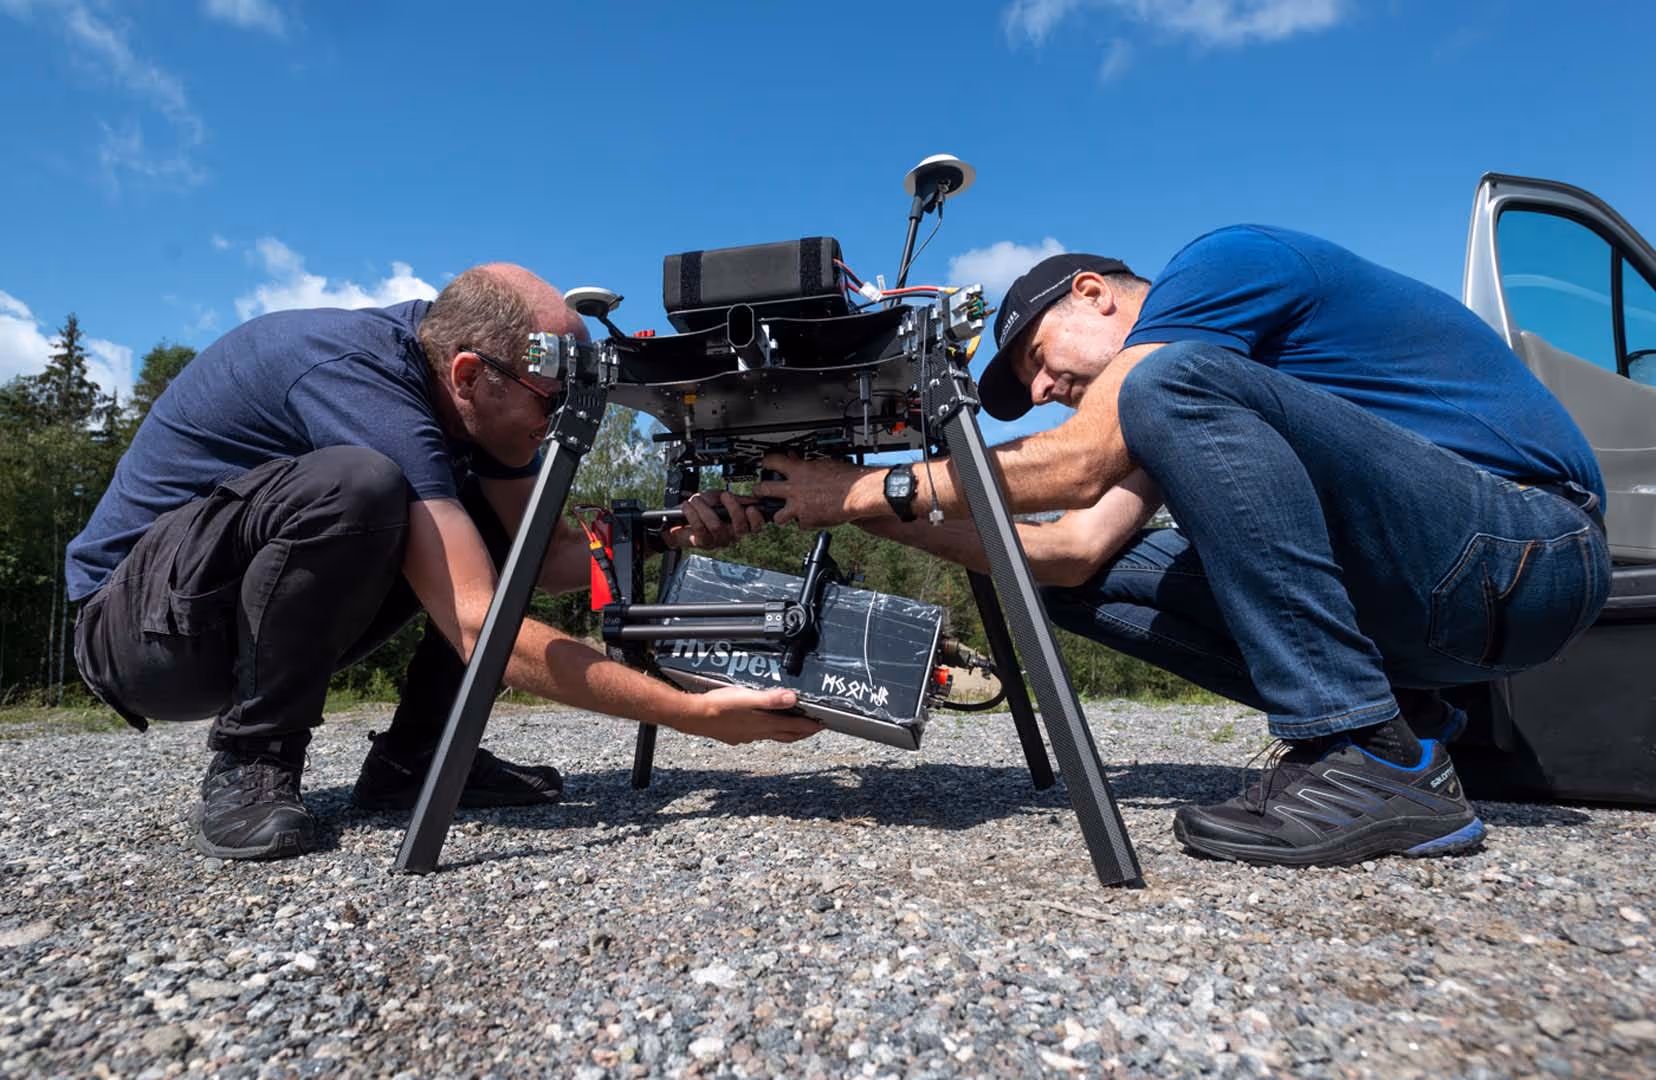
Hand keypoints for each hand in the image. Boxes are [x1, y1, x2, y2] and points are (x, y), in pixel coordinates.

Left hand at [664, 490, 766, 550]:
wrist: (679, 519)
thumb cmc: (701, 508)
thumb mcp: (718, 497)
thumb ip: (733, 498)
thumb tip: (750, 498)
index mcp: (738, 524)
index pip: (755, 527)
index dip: (756, 519)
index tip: (751, 508)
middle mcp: (731, 535)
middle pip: (741, 529)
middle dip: (734, 509)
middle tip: (725, 495)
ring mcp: (718, 541)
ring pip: (717, 526)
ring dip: (705, 508)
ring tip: (695, 499)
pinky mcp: (703, 543)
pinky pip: (700, 528)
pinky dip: (693, 514)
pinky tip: (687, 506)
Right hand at [674, 685, 822, 744]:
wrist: (692, 717)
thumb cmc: (717, 707)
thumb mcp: (747, 698)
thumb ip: (771, 699)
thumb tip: (793, 698)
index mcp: (763, 724)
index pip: (794, 727)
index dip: (810, 726)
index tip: (822, 725)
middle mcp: (757, 732)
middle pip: (786, 735)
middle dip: (802, 732)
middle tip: (813, 729)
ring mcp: (745, 735)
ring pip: (772, 736)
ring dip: (785, 732)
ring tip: (792, 727)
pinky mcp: (735, 734)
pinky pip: (757, 734)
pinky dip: (766, 730)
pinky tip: (760, 726)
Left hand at [751, 453, 873, 528]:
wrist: (858, 494)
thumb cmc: (847, 477)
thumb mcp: (824, 463)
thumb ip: (807, 463)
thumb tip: (797, 458)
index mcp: (798, 470)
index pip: (772, 462)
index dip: (766, 463)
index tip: (765, 464)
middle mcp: (794, 488)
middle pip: (764, 489)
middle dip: (758, 491)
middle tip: (758, 492)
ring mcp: (799, 506)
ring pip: (776, 516)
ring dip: (778, 515)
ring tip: (782, 514)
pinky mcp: (808, 520)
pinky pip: (800, 525)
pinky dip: (804, 523)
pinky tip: (809, 519)